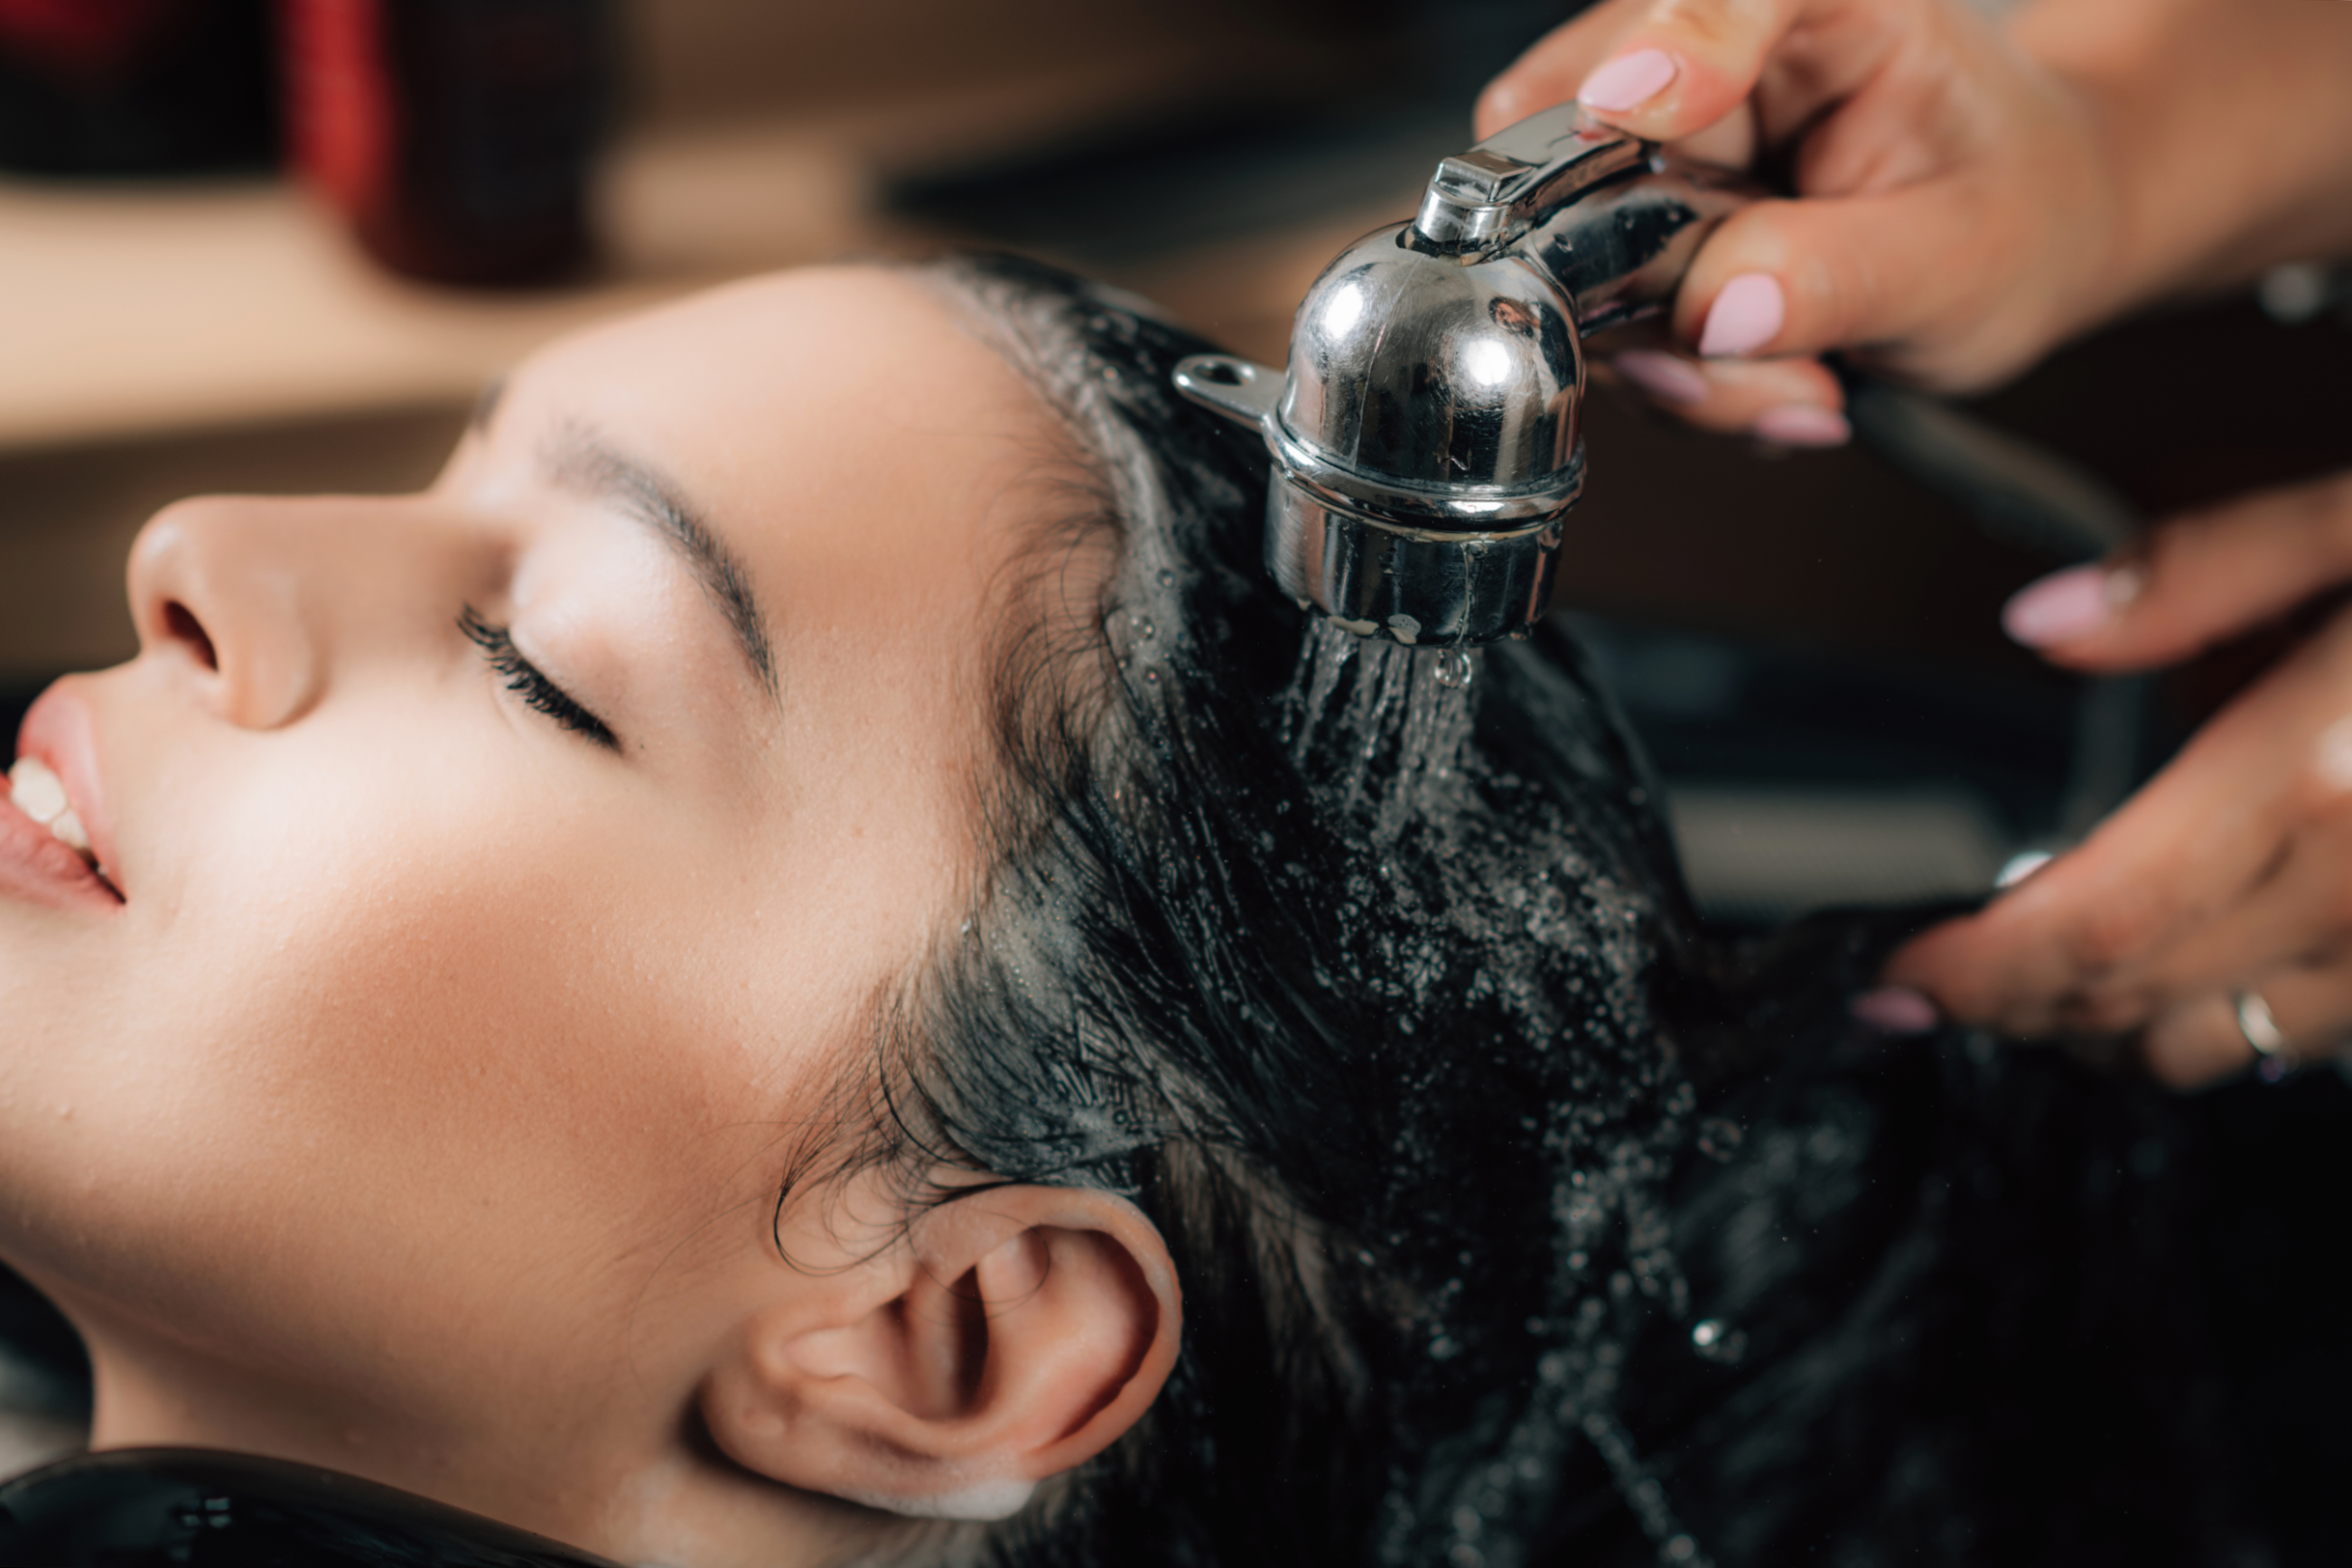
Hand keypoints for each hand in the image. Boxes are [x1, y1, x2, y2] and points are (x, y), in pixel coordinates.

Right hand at [1477, 0, 2123, 445]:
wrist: (2014, 240)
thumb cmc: (2009, 214)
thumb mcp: (1961, 264)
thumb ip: (1840, 280)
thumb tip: (1718, 309)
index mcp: (1833, 5)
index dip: (1679, 43)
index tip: (1634, 98)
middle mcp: (1720, 49)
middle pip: (1590, 141)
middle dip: (1656, 287)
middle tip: (1771, 364)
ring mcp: (1652, 132)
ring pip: (1565, 247)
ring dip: (1671, 353)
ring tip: (1794, 380)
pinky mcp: (1617, 207)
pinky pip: (1580, 302)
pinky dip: (1666, 367)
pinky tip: (1760, 373)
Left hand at [1881, 468, 2351, 1086]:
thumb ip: (2198, 572)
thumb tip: (2045, 620)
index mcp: (2321, 780)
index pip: (2091, 922)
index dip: (1973, 970)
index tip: (1894, 976)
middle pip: (2133, 1001)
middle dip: (2010, 1008)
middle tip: (1927, 989)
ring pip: (2219, 1046)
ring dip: (2104, 1026)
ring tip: (2029, 981)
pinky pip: (2315, 1039)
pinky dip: (2220, 1021)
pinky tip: (2184, 969)